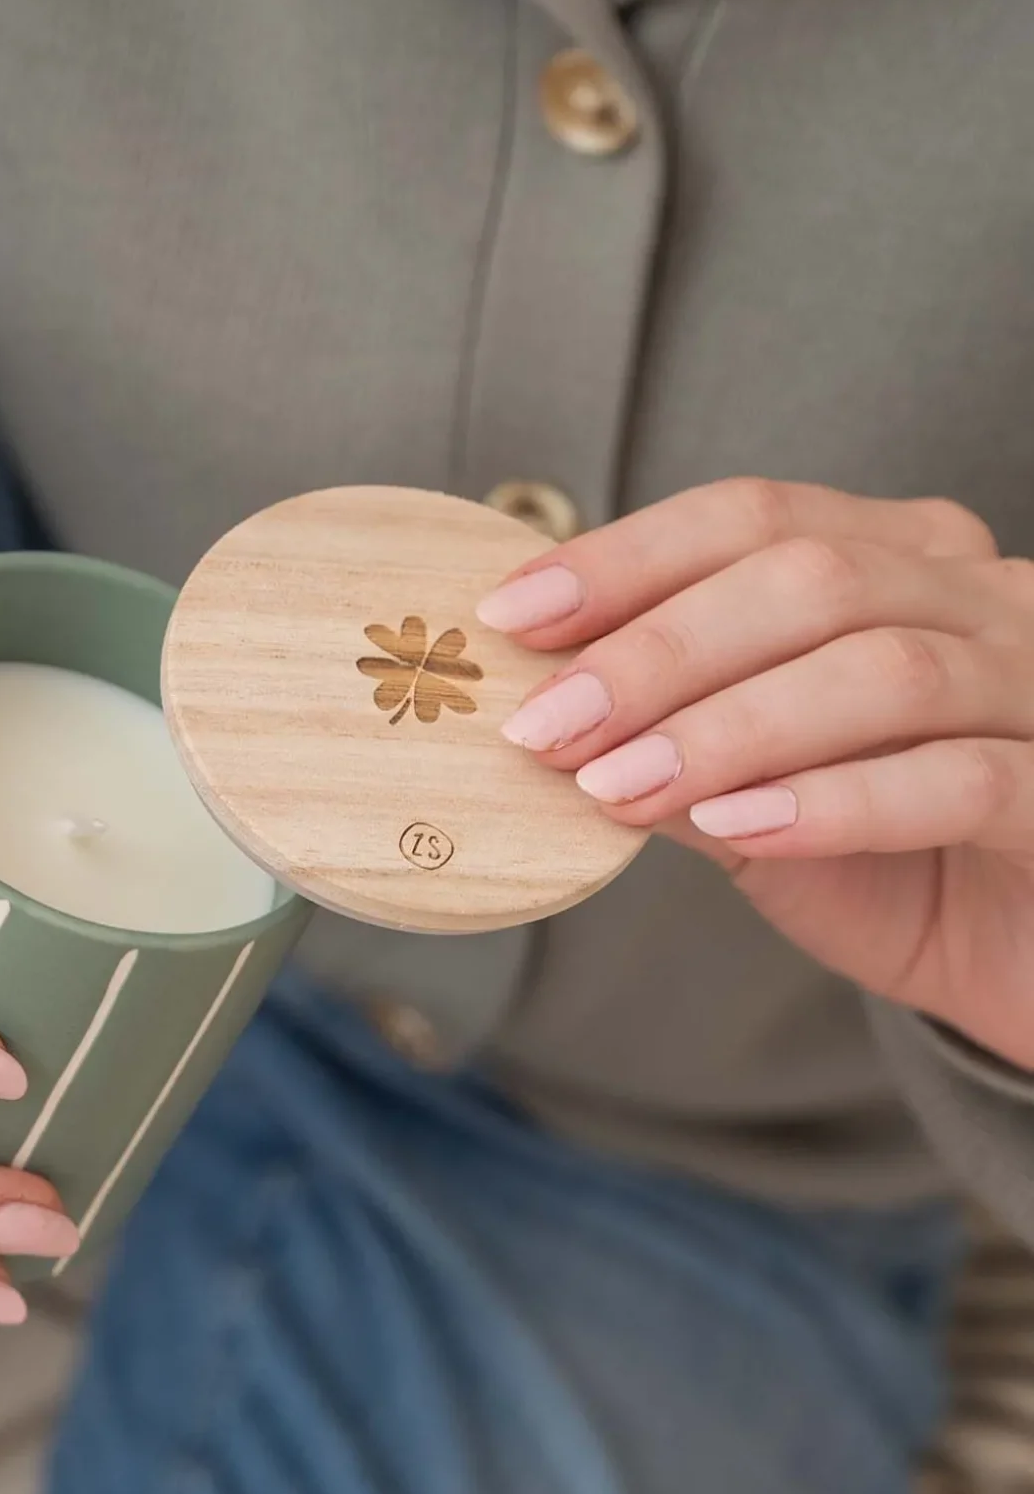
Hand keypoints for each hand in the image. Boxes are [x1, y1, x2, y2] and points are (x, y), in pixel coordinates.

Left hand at [477, 479, 1033, 1070]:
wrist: (1029, 975)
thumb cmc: (898, 873)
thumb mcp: (761, 799)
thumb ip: (676, 743)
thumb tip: (541, 713)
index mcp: (904, 561)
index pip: (752, 518)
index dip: (625, 559)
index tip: (512, 618)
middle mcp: (986, 598)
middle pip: (810, 580)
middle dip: (658, 650)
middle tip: (546, 725)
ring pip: (883, 670)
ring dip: (729, 728)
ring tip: (619, 785)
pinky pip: (960, 779)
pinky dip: (838, 802)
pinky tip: (742, 828)